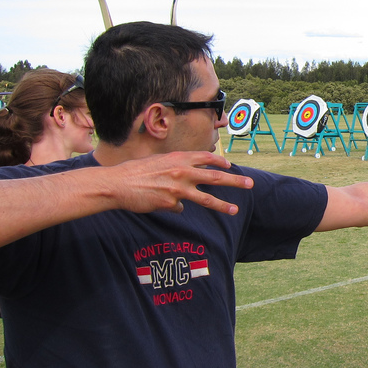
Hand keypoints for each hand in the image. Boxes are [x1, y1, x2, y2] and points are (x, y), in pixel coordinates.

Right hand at [106, 152, 253, 214]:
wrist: (117, 183)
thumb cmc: (135, 172)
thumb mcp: (158, 161)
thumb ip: (176, 167)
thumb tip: (190, 176)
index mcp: (179, 158)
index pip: (207, 158)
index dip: (220, 163)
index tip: (230, 167)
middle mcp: (182, 171)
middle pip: (216, 177)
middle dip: (235, 181)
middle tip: (250, 184)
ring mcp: (178, 188)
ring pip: (207, 199)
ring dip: (223, 205)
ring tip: (235, 210)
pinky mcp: (171, 203)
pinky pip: (179, 208)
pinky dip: (174, 207)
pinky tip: (161, 203)